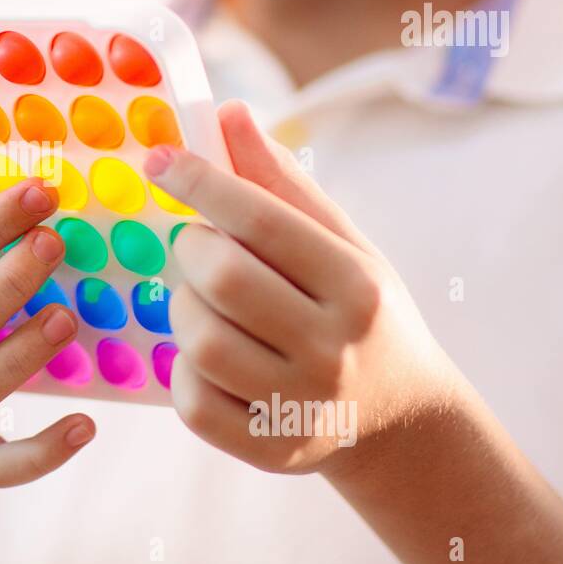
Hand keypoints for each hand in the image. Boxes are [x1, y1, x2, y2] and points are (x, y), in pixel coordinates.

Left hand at [145, 100, 461, 476]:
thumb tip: (226, 113)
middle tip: (196, 247)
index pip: (262, 219)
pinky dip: (183, 373)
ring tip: (204, 301)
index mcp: (357, 284)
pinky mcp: (272, 449)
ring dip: (183, 310)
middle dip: (190, 250)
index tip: (161, 160)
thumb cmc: (357, 311)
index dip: (201, 182)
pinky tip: (206, 357)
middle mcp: (335, 346)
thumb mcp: (341, 243)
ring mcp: (303, 404)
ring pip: (201, 343)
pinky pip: (193, 404)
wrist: (401, 418)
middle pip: (223, 280)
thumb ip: (281, 182)